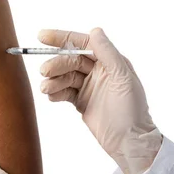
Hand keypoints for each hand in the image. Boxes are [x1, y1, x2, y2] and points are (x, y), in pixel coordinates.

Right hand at [38, 28, 162, 173]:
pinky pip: (64, 92)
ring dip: (53, 80)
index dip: (62, 38)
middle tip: (44, 71)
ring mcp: (89, 86)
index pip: (83, 43)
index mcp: (110, 61)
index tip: (42, 37)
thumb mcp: (123, 78)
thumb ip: (108, 53)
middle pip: (70, 60)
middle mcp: (98, 71)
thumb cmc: (132, 111)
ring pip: (65, 76)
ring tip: (46, 89)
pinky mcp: (81, 101)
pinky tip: (51, 96)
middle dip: (56, 64)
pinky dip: (55, 92)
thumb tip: (95, 30)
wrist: (129, 142)